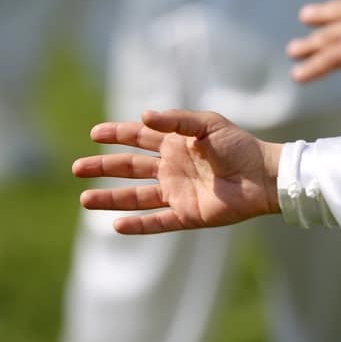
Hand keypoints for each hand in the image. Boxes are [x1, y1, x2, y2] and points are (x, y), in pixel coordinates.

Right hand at [72, 109, 282, 233]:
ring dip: (111, 198)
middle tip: (77, 168)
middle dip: (103, 167)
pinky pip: (157, 222)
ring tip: (85, 199)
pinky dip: (138, 225)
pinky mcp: (187, 214)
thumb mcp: (207, 125)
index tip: (94, 134)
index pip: (138, 137)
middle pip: (130, 168)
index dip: (116, 135)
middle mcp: (172, 168)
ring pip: (136, 197)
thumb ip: (176, 121)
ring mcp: (178, 193)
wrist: (263, 176)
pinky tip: (116, 225)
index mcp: (176, 144)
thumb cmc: (239, 146)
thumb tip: (143, 116)